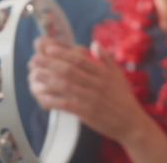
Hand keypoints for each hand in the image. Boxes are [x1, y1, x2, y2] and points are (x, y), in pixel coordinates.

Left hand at [28, 37, 150, 145]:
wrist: (131, 123)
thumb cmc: (123, 98)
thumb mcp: (118, 75)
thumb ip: (106, 58)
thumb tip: (93, 43)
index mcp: (104, 73)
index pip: (80, 59)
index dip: (63, 53)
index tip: (49, 48)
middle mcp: (97, 84)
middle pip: (70, 71)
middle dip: (50, 64)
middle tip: (35, 59)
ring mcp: (92, 99)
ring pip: (66, 86)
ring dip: (49, 80)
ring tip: (36, 75)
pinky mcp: (87, 113)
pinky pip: (67, 105)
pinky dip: (54, 100)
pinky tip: (43, 97)